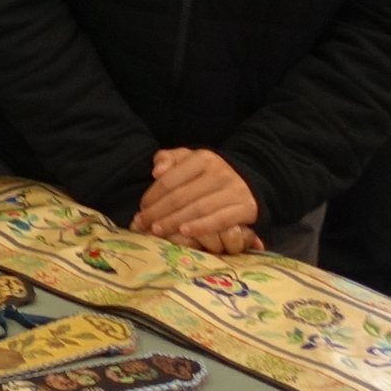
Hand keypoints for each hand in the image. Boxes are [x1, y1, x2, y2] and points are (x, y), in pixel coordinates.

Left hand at [130, 146, 262, 253]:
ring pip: (198, 208)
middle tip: (141, 224)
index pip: (171, 179)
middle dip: (158, 212)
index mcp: (203, 158)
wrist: (250, 180)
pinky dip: (202, 227)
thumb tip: (157, 171)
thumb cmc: (210, 173)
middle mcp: (219, 172)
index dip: (152, 195)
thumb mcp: (189, 159)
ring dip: (174, 222)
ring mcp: (234, 190)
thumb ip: (169, 159)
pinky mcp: (246, 207)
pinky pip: (221, 220)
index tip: (140, 208)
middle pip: (182, 196)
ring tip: (157, 231)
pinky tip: (185, 232)